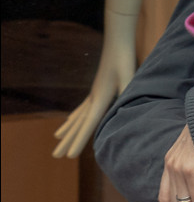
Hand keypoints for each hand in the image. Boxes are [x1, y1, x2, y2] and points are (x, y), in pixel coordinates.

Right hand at [53, 33, 136, 158]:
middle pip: (77, 124)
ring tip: (57, 139)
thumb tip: (125, 111)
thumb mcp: (129, 79)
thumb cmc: (125, 62)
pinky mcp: (96, 89)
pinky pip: (81, 107)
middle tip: (55, 156)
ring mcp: (92, 94)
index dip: (78, 141)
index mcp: (100, 99)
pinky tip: (68, 119)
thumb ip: (125, 95)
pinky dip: (73, 116)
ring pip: (76, 116)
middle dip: (67, 141)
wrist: (117, 44)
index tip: (69, 156)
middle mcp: (92, 98)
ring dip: (68, 129)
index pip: (87, 125)